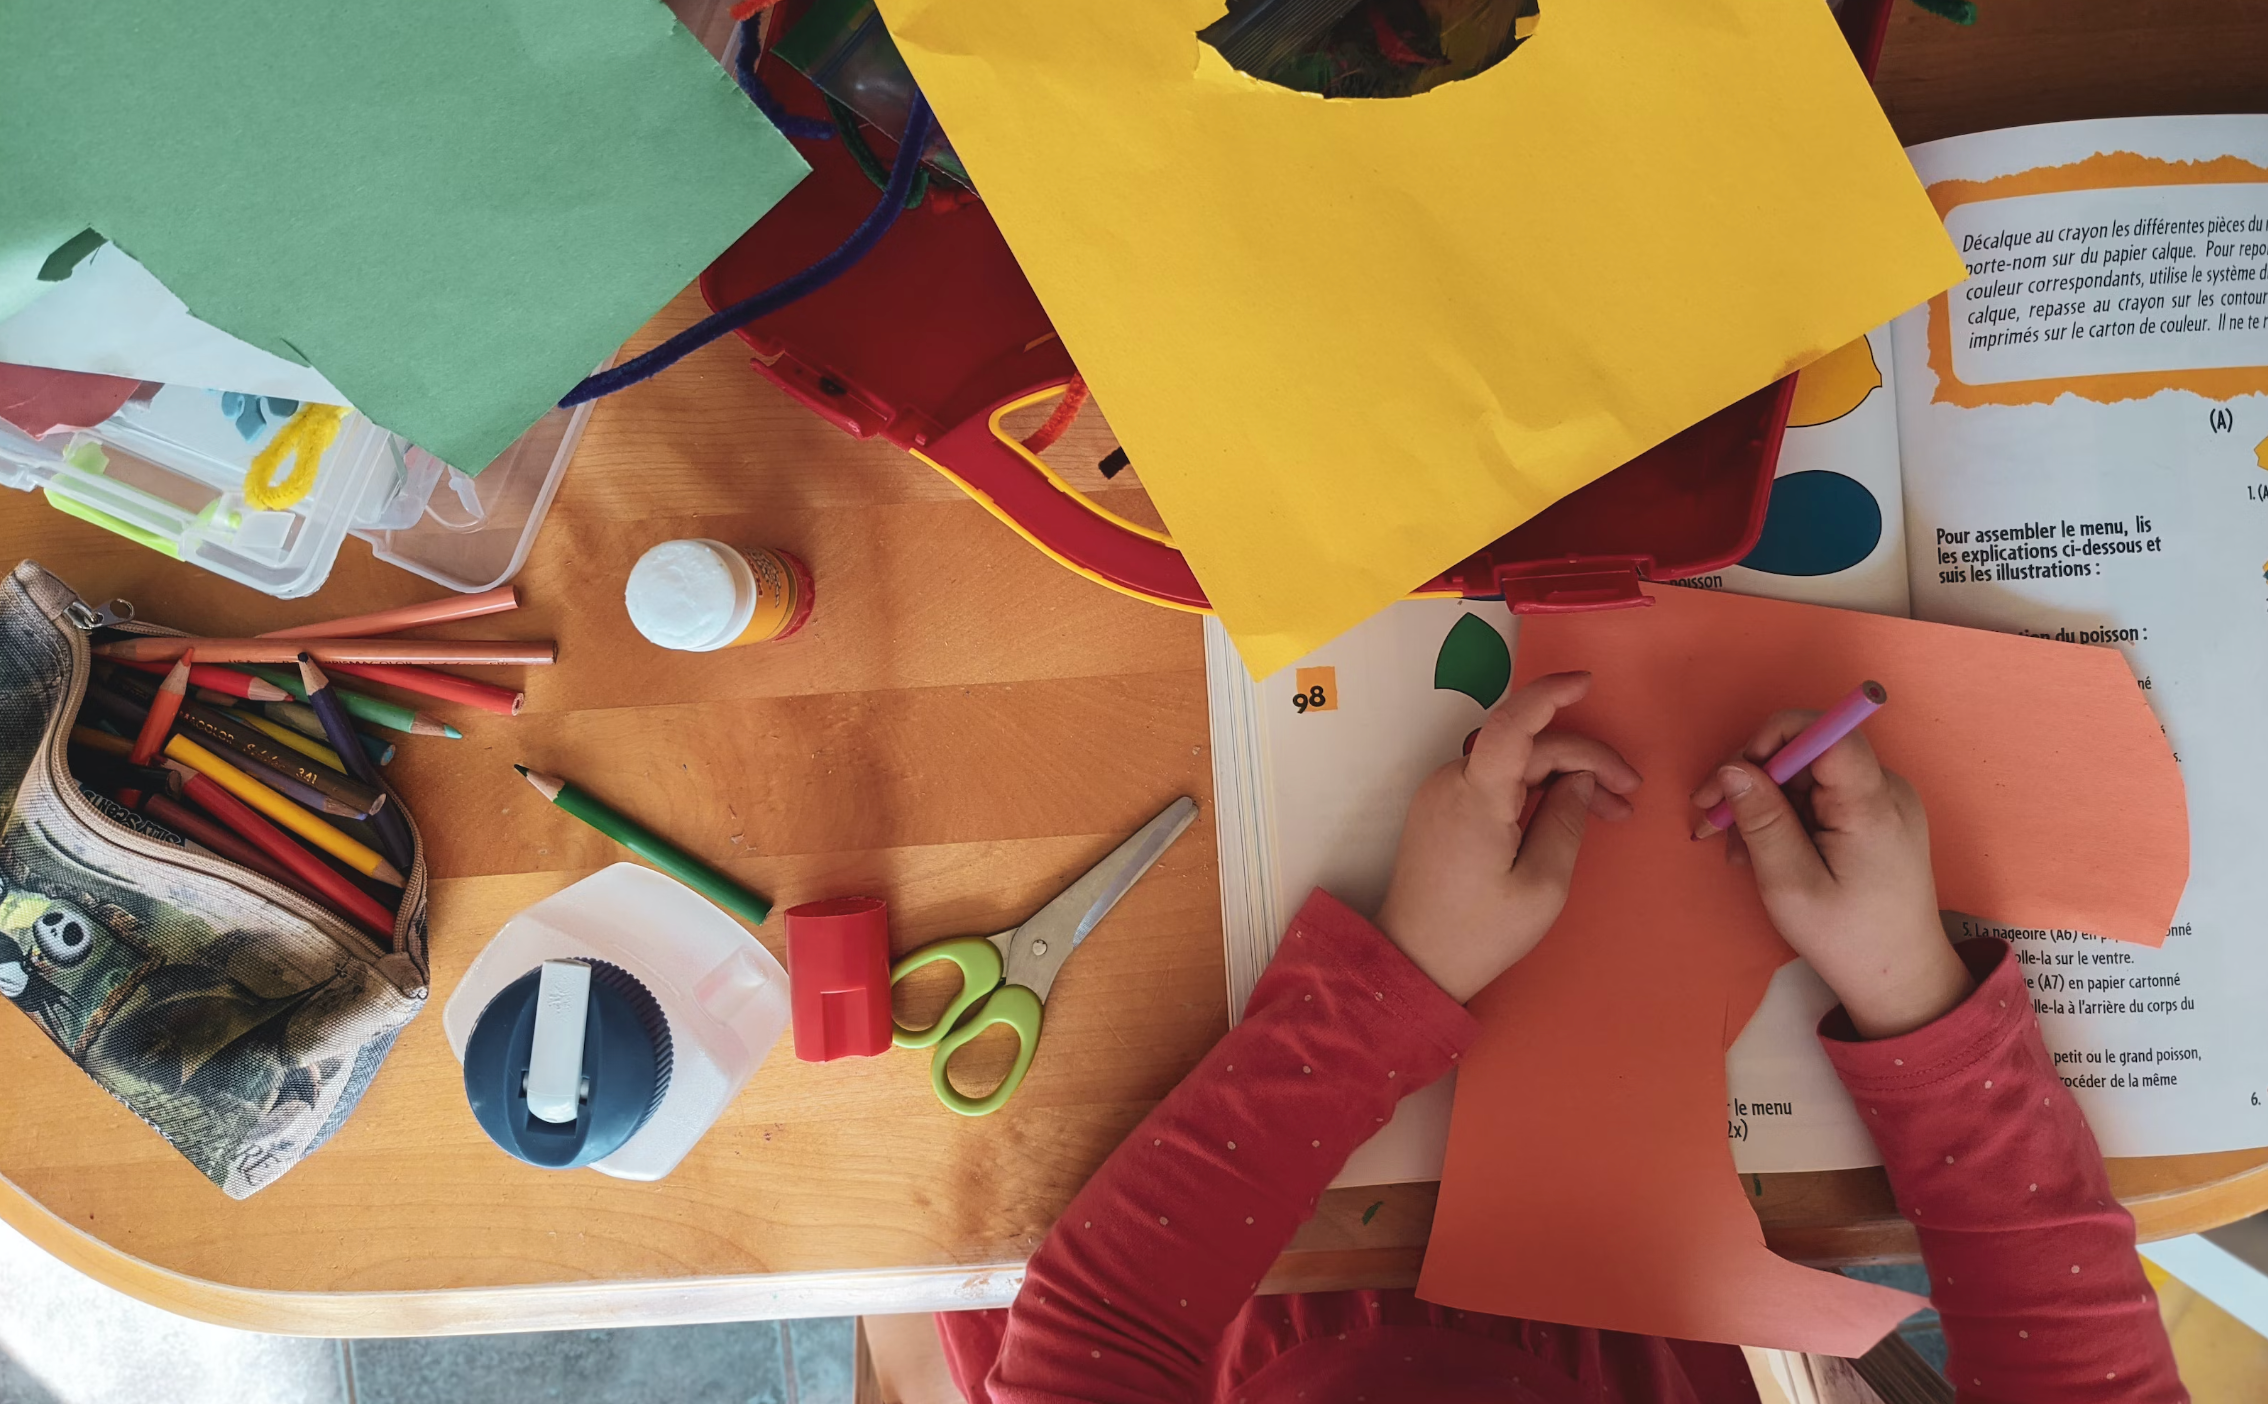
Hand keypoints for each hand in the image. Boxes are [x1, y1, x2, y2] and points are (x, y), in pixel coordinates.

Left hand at [1376, 671, 1641, 1001]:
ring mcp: (1442, 794)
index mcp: (1475, 796)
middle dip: (1585, 762)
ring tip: (1609, 812)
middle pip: (1527, 748)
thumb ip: (1567, 821)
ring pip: (1514, 764)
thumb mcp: (1542, 884)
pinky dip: (1534, 790)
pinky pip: (1496, 782)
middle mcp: (1452, 782)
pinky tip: (1566, 814)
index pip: (1513, 723)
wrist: (1413, 961)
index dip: (1550, 694)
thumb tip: (1580, 780)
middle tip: (1629, 796)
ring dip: (1563, 778)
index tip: (1587, 682)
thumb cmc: (1478, 933)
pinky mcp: (1441, 809)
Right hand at [1689, 713, 1971, 1038]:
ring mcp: (1883, 802)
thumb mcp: (1790, 884)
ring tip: (1736, 850)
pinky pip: (1821, 796)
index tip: (1733, 776)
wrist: (1901, 977)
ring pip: (1807, 776)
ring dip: (1764, 803)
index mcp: (1871, 804)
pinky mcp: (1876, 816)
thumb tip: (1731, 767)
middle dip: (1754, 779)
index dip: (1773, 738)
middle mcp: (1885, 790)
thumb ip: (1762, 820)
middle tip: (1711, 822)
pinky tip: (1762, 850)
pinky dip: (1785, 815)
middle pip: (1808, 752)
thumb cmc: (1846, 938)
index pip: (1826, 732)